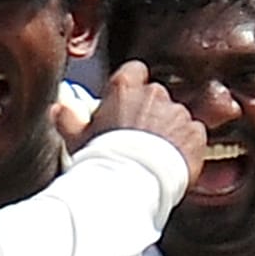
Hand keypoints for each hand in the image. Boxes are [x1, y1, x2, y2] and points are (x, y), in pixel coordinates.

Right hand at [76, 61, 204, 184]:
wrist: (132, 184)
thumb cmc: (103, 160)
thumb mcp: (76, 139)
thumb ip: (68, 118)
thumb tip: (59, 108)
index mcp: (124, 87)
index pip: (134, 71)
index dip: (133, 87)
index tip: (127, 103)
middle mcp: (154, 93)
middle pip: (156, 95)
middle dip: (151, 112)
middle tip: (139, 137)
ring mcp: (178, 112)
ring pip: (176, 115)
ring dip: (169, 130)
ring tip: (155, 154)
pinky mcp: (196, 132)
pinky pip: (194, 133)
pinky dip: (186, 145)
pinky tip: (173, 161)